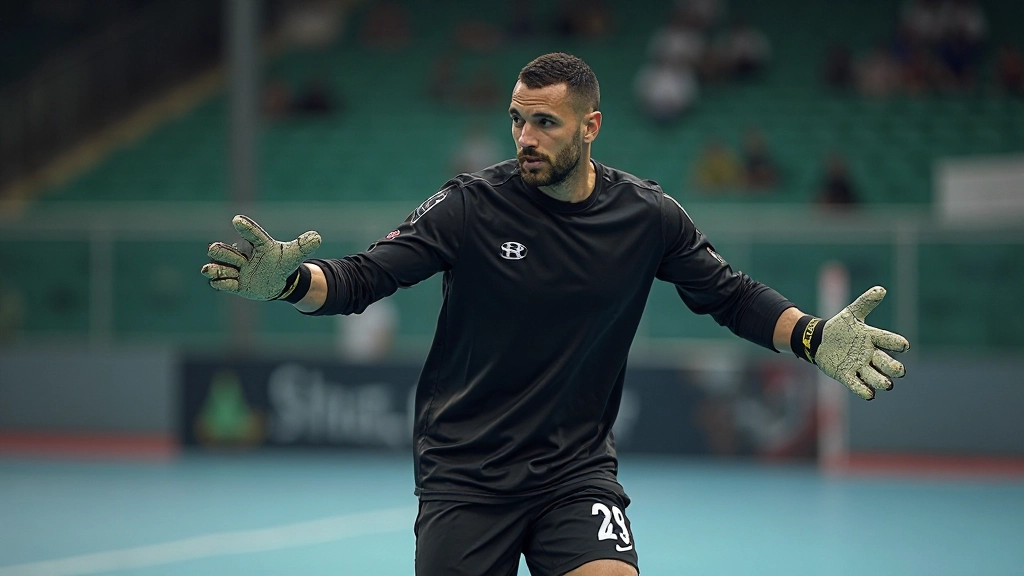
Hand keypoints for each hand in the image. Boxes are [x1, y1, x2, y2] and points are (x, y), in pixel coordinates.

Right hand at [201, 215, 320, 300]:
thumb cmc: (281, 263)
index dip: (245, 227)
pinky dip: (222, 283)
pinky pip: (219, 283)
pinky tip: (232, 283)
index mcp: (256, 244)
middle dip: (227, 254)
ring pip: (216, 267)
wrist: (277, 281)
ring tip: (224, 272)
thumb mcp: (293, 255)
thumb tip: (317, 237)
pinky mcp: (233, 284)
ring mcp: (234, 269)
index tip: (237, 220)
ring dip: (218, 269)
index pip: (251, 233)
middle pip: (223, 250)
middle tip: (241, 261)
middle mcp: (241, 255)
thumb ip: (302, 246)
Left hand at [815, 286, 909, 399]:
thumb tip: (881, 289)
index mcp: (873, 338)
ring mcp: (859, 366)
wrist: (821, 340)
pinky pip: (857, 385)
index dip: (896, 343)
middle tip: (898, 370)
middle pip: (886, 363)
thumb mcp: (851, 313)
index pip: (887, 340)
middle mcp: (870, 355)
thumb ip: (866, 302)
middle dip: (893, 368)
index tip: (904, 345)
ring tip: (887, 384)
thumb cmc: (841, 327)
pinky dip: (863, 390)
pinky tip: (869, 394)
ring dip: (880, 381)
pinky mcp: (847, 375)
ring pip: (874, 377)